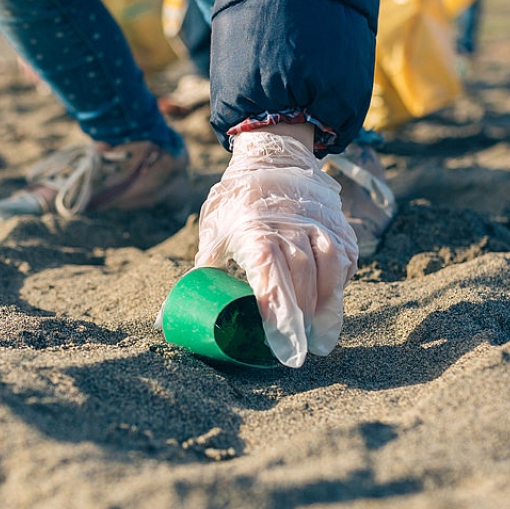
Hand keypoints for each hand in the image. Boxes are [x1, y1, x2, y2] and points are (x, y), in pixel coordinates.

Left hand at [194, 130, 358, 366]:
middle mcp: (289, 225)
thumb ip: (200, 272)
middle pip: (302, 278)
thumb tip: (164, 321)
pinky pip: (346, 257)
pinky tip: (332, 305)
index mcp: (254, 229)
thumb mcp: (213, 230)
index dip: (276, 310)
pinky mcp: (338, 224)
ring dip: (328, 305)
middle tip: (299, 351)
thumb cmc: (237, 202)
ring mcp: (318, 222)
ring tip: (322, 337)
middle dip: (302, 318)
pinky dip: (340, 283)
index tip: (280, 343)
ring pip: (330, 267)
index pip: (269, 274)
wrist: (273, 157)